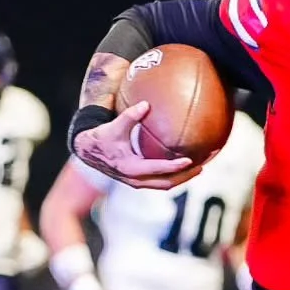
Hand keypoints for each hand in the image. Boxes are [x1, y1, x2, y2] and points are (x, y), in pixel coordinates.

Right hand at [73, 101, 201, 190]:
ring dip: (181, 179)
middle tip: (201, 166)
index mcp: (130, 167)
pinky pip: (159, 181)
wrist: (88, 151)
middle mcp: (135, 179)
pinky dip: (172, 176)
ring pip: (164, 185)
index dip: (174, 166)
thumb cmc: (103, 137)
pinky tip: (183, 167)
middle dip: (184, 177)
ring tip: (198, 168)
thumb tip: (146, 104)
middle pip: (165, 183)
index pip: (157, 169)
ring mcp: (136, 182)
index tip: (189, 160)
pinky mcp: (138, 180)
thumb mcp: (115, 125)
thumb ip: (131, 115)